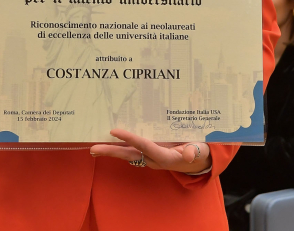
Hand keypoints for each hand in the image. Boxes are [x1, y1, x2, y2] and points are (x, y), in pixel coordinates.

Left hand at [89, 129, 211, 173]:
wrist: (199, 162)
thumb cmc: (200, 151)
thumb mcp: (201, 149)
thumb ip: (196, 150)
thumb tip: (189, 153)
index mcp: (167, 156)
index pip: (145, 146)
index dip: (130, 138)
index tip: (114, 131)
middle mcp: (155, 159)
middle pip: (129, 155)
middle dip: (111, 152)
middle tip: (92, 150)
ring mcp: (151, 158)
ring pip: (128, 154)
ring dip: (111, 151)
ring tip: (93, 149)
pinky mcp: (149, 155)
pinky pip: (132, 152)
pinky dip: (120, 148)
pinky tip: (109, 143)